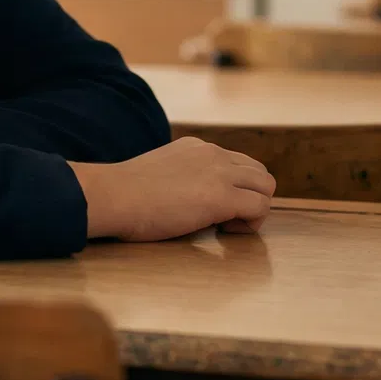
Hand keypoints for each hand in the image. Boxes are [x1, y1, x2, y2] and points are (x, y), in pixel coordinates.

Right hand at [68, 137, 275, 241]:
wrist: (113, 195)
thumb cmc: (124, 194)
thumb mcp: (160, 173)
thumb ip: (181, 178)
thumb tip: (191, 201)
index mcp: (197, 147)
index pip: (237, 163)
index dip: (233, 189)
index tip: (210, 208)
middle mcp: (213, 153)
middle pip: (259, 173)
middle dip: (251, 198)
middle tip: (226, 220)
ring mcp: (220, 172)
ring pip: (266, 186)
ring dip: (255, 209)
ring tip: (227, 226)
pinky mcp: (222, 196)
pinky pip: (260, 207)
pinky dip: (250, 224)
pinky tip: (223, 232)